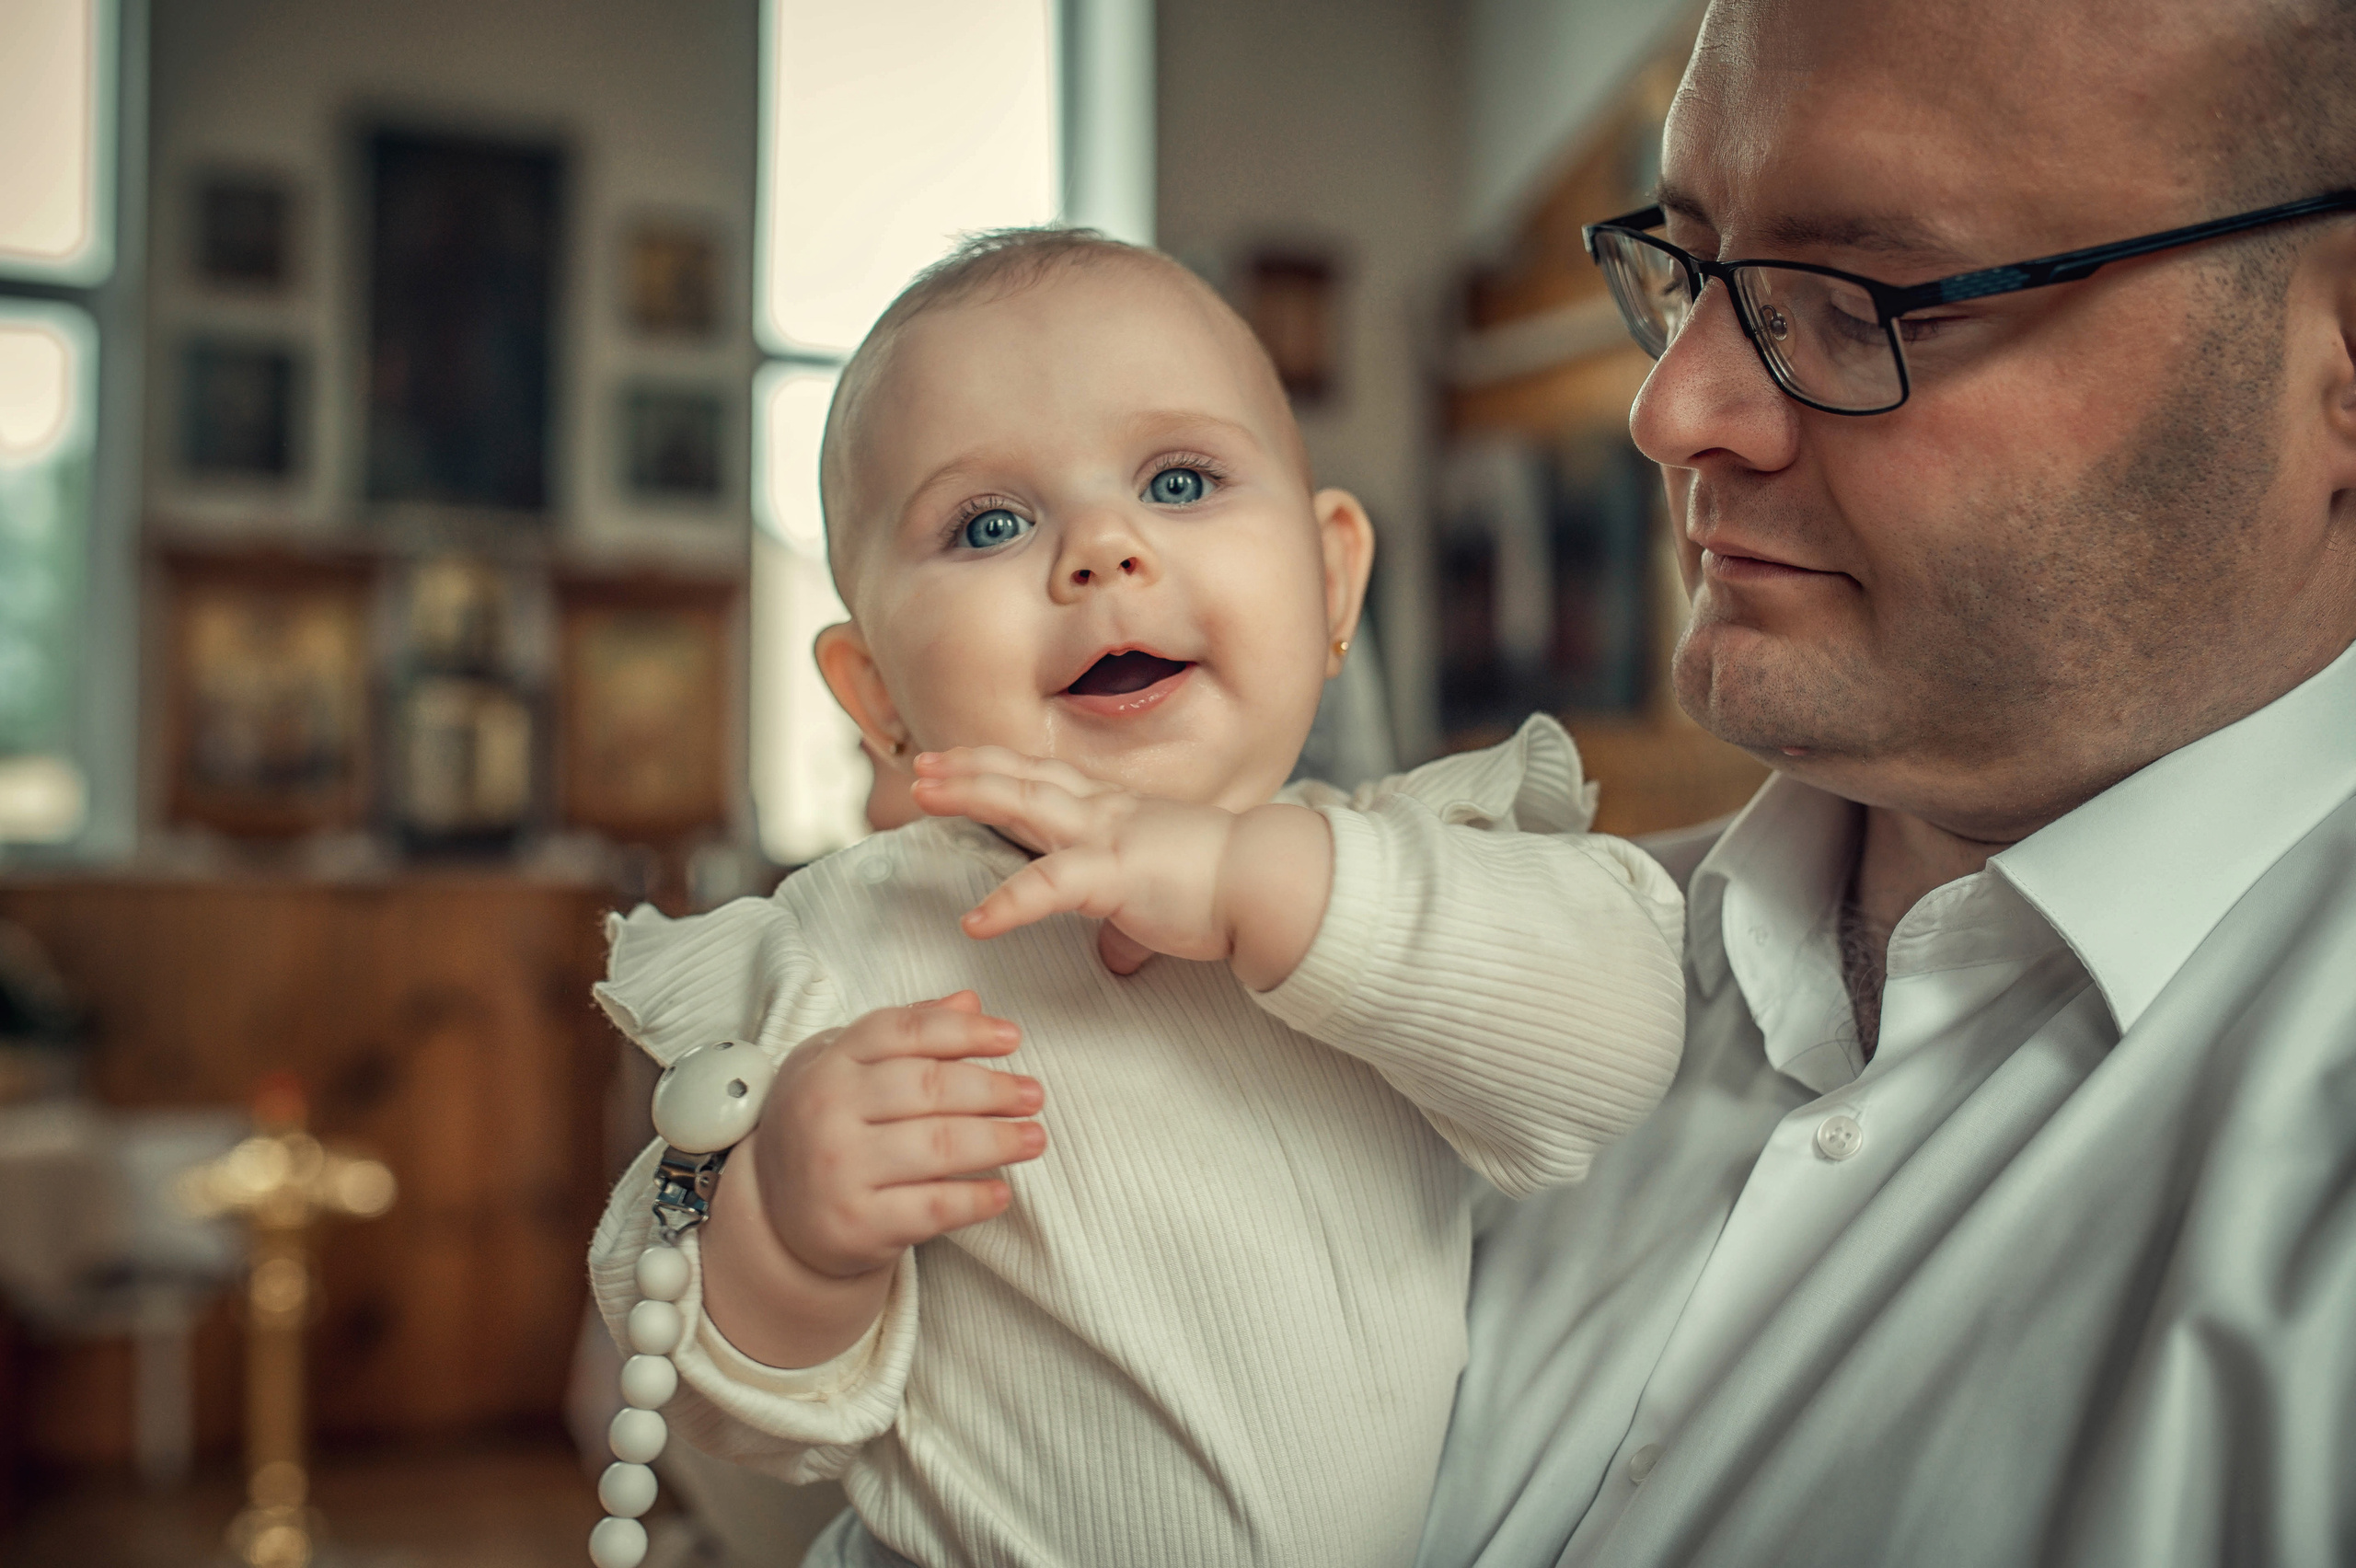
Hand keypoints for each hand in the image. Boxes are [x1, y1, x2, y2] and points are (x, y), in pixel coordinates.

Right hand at [749, 992, 1044, 1278]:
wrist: (776, 1214)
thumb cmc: (825, 1127)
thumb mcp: (848, 1067)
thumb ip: (908, 1031)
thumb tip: (970, 1001)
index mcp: (831, 1063)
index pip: (905, 1032)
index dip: (965, 1031)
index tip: (1012, 1038)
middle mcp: (829, 1111)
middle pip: (929, 1088)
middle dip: (993, 1090)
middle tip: (1033, 1095)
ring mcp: (840, 1169)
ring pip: (938, 1147)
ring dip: (998, 1141)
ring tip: (1034, 1138)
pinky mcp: (856, 1223)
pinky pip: (931, 1208)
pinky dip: (974, 1199)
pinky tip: (1001, 1192)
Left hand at [909, 748, 1332, 988]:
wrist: (1271, 885)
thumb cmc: (1223, 891)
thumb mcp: (1161, 899)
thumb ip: (1128, 924)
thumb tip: (1118, 957)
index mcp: (1115, 813)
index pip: (1046, 780)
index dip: (998, 767)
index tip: (955, 762)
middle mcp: (1105, 812)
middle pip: (1024, 777)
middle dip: (968, 768)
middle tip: (920, 764)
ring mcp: (1108, 837)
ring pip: (1026, 803)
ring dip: (972, 793)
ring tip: (925, 792)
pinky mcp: (1116, 876)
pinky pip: (1051, 886)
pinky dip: (1009, 902)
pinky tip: (975, 921)